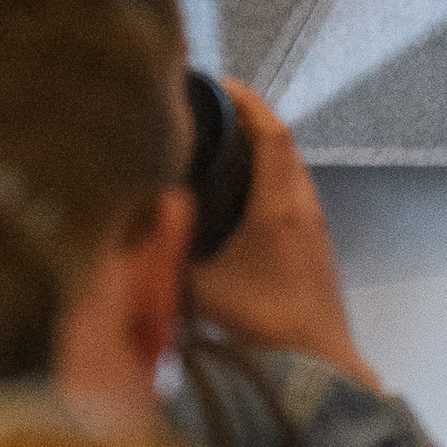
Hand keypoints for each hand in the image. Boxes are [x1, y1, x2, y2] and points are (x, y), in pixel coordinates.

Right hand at [181, 79, 381, 387]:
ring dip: (266, 150)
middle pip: (285, 145)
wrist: (322, 363)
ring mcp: (316, 228)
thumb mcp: (204, 292)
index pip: (272, 134)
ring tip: (228, 146)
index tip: (223, 84)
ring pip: (293, 169)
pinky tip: (247, 197)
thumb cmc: (269, 326)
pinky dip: (273, 178)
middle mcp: (304, 209)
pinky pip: (296, 193)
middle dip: (253, 119)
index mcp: (279, 207)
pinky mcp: (318, 248)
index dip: (249, 102)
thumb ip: (165, 262)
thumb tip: (123, 236)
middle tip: (217, 110)